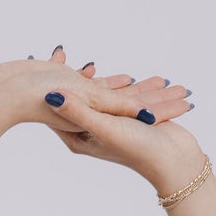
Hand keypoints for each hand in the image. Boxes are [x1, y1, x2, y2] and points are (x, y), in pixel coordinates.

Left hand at [9, 45, 196, 174]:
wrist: (173, 161)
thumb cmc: (137, 149)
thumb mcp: (103, 127)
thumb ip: (78, 111)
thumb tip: (49, 95)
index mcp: (78, 137)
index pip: (58, 107)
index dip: (49, 85)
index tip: (41, 68)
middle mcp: (92, 132)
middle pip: (77, 99)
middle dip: (71, 77)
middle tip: (59, 54)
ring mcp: (111, 126)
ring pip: (102, 96)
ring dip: (100, 80)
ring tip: (91, 62)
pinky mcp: (130, 122)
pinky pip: (123, 98)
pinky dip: (124, 85)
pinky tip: (127, 76)